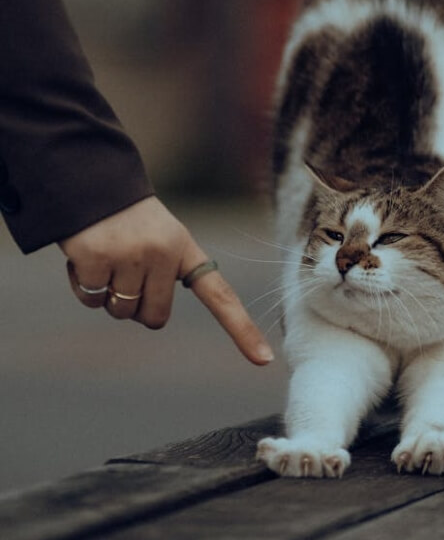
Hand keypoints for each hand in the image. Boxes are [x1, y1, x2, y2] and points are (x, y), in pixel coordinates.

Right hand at [59, 196, 273, 365]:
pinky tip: (84, 257)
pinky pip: (92, 300)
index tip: (263, 360)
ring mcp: (131, 256)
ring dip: (108, 294)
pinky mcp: (98, 259)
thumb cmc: (127, 220)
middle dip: (136, 306)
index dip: (241, 329)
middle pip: (153, 317)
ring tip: (107, 255)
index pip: (220, 295)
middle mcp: (163, 253)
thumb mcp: (159, 240)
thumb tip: (152, 318)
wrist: (92, 180)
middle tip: (126, 271)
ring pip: (120, 312)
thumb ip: (163, 276)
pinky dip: (83, 286)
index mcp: (184, 250)